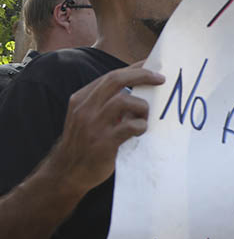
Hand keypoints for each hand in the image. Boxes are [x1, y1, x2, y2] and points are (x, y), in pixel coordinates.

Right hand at [53, 63, 164, 194]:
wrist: (67, 173)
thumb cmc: (84, 143)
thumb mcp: (88, 118)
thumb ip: (106, 104)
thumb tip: (138, 89)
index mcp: (81, 99)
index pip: (110, 76)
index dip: (134, 69)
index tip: (152, 65)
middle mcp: (85, 109)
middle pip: (115, 80)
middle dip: (141, 75)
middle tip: (161, 79)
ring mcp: (93, 125)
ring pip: (123, 100)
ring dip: (141, 106)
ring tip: (145, 116)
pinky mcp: (103, 143)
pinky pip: (128, 127)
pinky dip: (140, 125)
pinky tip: (141, 130)